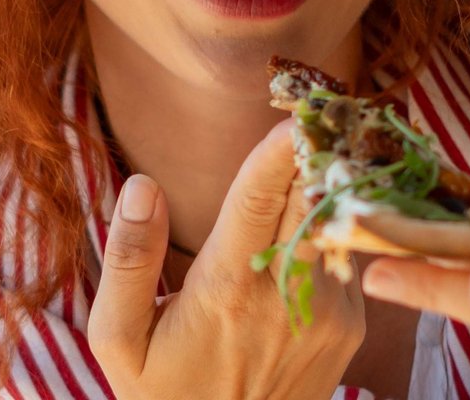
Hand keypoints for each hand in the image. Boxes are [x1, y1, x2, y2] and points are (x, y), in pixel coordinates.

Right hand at [88, 120, 365, 399]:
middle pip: (311, 198)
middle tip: (318, 99)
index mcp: (226, 290)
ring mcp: (328, 312)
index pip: (258, 201)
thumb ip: (127, 260)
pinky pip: (347, 256)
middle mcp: (286, 296)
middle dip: (317, 146)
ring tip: (324, 135)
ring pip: (336, 224)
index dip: (278, 151)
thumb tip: (142, 186)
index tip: (296, 109)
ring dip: (330, 180)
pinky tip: (319, 200)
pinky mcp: (350, 325)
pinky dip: (335, 222)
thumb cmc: (164, 395)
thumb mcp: (118, 339)